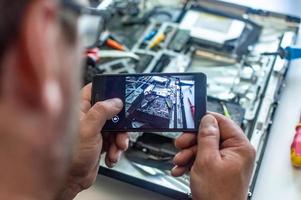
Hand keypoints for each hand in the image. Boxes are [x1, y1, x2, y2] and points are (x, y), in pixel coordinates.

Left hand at [59, 84, 128, 199]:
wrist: (71, 181)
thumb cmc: (71, 156)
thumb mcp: (88, 130)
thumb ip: (101, 112)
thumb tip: (115, 101)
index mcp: (80, 109)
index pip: (95, 91)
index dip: (109, 91)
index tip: (120, 97)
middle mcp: (88, 118)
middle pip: (111, 111)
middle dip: (120, 123)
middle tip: (122, 130)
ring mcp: (95, 130)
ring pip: (116, 127)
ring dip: (120, 139)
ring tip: (117, 148)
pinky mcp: (100, 142)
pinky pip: (115, 140)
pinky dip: (116, 148)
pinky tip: (111, 155)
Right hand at [172, 113, 255, 199]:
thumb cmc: (218, 195)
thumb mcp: (207, 160)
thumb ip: (206, 136)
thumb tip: (207, 119)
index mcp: (239, 146)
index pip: (222, 122)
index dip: (204, 120)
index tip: (190, 121)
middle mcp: (235, 152)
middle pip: (210, 135)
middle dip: (191, 141)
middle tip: (180, 144)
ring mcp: (226, 161)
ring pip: (203, 147)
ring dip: (187, 154)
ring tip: (179, 161)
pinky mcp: (217, 169)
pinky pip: (202, 159)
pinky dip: (190, 162)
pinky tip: (181, 169)